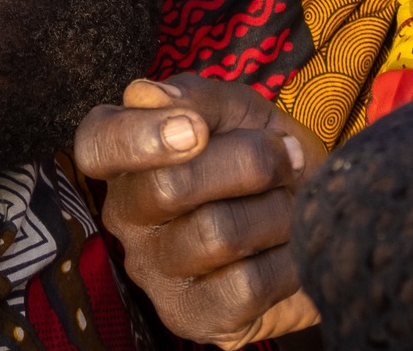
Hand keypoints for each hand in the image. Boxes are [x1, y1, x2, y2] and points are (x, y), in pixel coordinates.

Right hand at [76, 78, 320, 344]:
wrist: (315, 216)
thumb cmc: (264, 155)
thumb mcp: (239, 111)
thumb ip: (196, 96)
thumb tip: (145, 95)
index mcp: (127, 159)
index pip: (97, 144)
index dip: (138, 137)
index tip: (196, 129)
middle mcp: (126, 217)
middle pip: (170, 187)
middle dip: (249, 163)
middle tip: (288, 157)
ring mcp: (154, 272)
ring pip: (216, 234)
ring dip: (277, 212)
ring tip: (292, 205)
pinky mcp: (191, 317)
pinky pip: (243, 286)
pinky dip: (285, 261)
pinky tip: (290, 250)